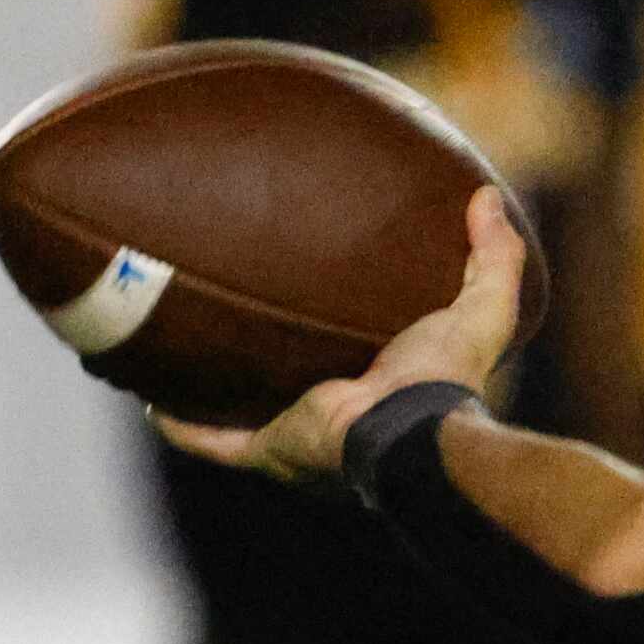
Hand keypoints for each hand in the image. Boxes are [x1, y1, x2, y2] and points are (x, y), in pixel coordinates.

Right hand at [151, 187, 527, 483]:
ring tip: (179, 345)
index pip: (345, 355)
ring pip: (238, 412)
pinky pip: (206, 439)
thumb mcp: (483, 307)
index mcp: (377, 385)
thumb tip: (483, 195)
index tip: (311, 296)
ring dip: (209, 388)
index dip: (329, 332)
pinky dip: (179, 423)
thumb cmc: (446, 375)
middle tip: (235, 308)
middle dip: (262, 357)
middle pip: (286, 384)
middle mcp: (331, 414)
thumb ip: (494, 253)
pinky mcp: (263, 449)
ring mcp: (293, 436)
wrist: (409, 430)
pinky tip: (149, 396)